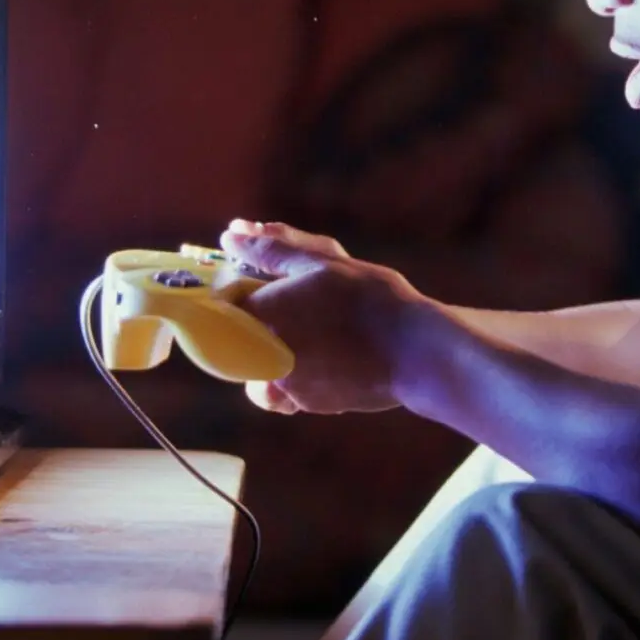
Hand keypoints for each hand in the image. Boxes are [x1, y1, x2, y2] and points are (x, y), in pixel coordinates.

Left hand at [219, 220, 423, 414]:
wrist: (413, 351)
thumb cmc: (369, 298)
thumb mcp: (321, 262)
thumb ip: (271, 250)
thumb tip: (230, 235)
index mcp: (262, 311)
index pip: (226, 301)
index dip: (244, 291)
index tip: (265, 285)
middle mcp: (263, 351)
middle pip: (241, 336)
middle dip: (262, 323)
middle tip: (304, 310)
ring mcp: (283, 383)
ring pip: (260, 367)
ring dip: (277, 353)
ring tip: (317, 337)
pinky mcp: (305, 405)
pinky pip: (286, 390)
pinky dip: (299, 377)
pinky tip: (329, 361)